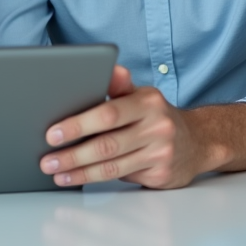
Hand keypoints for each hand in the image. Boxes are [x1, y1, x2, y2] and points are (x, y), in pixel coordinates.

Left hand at [39, 66, 245, 188]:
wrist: (199, 142)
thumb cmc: (157, 116)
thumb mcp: (141, 95)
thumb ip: (119, 85)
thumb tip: (107, 66)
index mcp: (148, 102)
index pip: (108, 114)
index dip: (78, 125)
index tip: (53, 133)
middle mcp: (157, 127)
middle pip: (106, 145)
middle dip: (72, 155)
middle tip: (46, 160)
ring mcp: (160, 153)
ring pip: (112, 166)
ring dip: (79, 172)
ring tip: (56, 172)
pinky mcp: (161, 175)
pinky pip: (123, 177)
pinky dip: (96, 179)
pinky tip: (78, 178)